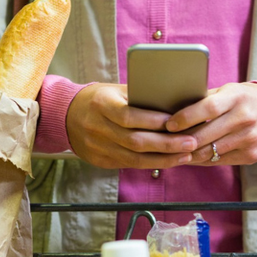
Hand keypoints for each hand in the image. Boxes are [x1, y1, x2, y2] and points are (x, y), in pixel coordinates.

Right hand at [66, 83, 195, 168]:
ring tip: (186, 155)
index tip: (177, 122)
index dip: (153, 121)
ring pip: (134, 158)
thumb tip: (174, 103)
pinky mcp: (100, 161)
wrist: (66, 116)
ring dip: (164, 159)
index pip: (129, 116)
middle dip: (166, 144)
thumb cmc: (99, 99)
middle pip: (135, 141)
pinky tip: (169, 161)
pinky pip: (129, 164)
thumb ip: (139, 97)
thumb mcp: (115, 91)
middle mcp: (97, 127)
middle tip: (191, 143)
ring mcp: (97, 147)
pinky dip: (151, 164)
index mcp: (101, 104)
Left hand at [166, 82, 256, 164]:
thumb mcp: (230, 91)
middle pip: (205, 135)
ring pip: (211, 152)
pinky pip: (220, 161)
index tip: (169, 125)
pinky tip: (192, 157)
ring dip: (189, 154)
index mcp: (236, 98)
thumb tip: (175, 107)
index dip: (185, 118)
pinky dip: (204, 160)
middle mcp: (244, 118)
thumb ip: (207, 99)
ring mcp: (249, 139)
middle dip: (182, 142)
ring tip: (174, 153)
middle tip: (165, 143)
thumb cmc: (248, 100)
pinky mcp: (251, 155)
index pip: (207, 108)